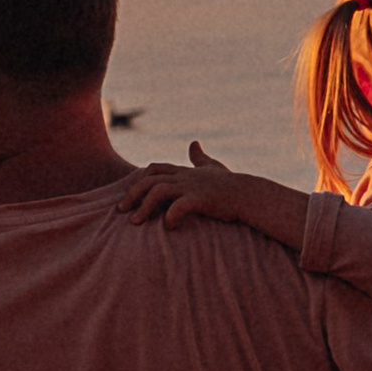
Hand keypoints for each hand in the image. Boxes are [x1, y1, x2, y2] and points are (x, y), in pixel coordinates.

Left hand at [118, 143, 240, 227]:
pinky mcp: (201, 199)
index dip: (139, 181)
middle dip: (132, 195)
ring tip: (136, 223)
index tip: (130, 196)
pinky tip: (168, 227)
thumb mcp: (213, 167)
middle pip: (149, 180)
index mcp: (185, 171)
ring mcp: (192, 187)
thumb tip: (194, 143)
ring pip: (158, 191)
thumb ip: (200, 158)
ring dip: (144, 207)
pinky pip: (179, 206)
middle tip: (121, 211)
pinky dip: (170, 216)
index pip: (155, 169)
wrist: (250, 195)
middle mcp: (184, 177)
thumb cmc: (231, 184)